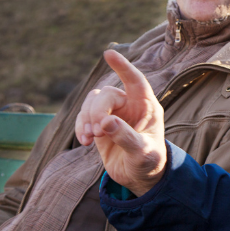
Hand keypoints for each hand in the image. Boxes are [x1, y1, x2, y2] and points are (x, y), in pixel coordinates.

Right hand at [75, 49, 166, 195]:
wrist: (140, 176)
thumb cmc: (149, 161)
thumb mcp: (142, 152)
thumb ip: (126, 136)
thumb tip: (106, 122)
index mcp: (146, 106)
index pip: (135, 80)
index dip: (123, 66)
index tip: (108, 53)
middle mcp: (130, 105)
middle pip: (107, 95)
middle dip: (97, 111)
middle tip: (97, 133)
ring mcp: (113, 114)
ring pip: (92, 103)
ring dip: (85, 119)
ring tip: (88, 139)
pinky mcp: (99, 125)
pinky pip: (83, 117)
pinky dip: (80, 127)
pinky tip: (84, 142)